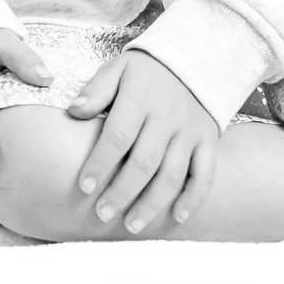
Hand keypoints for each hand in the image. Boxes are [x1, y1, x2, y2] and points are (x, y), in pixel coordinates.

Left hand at [64, 50, 219, 233]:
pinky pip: (205, 174)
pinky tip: (177, 218)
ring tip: (133, 226)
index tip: (84, 187)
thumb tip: (74, 111)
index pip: (117, 136)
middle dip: (122, 192)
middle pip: (144, 162)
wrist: (196, 58)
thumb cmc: (147, 70)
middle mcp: (168, 117)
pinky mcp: (209, 141)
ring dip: (152, 203)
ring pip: (172, 174)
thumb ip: (96, 89)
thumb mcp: (118, 68)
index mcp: (140, 98)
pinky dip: (193, 198)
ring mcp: (190, 131)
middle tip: (102, 215)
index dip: (100, 164)